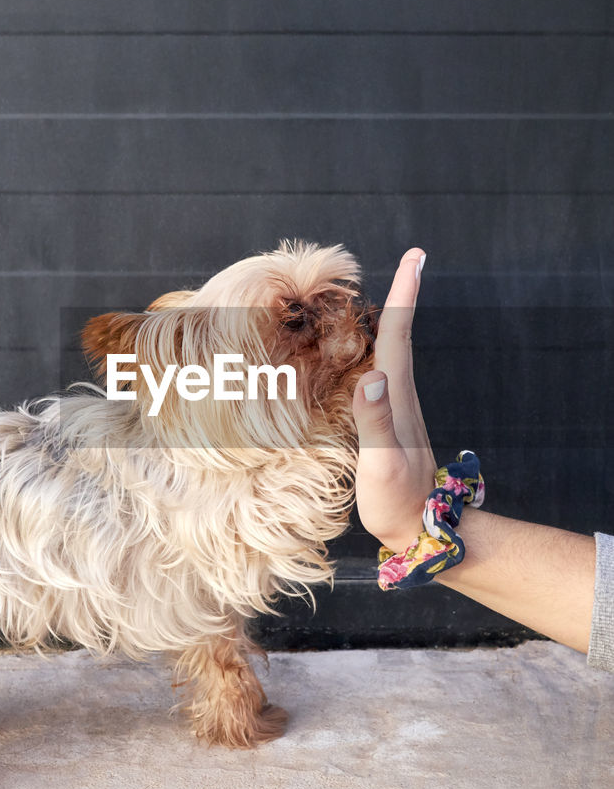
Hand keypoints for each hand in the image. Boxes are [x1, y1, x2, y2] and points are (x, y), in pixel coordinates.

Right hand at [353, 248, 435, 553]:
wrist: (421, 530)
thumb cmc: (396, 502)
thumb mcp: (382, 465)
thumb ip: (375, 422)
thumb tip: (371, 377)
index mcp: (396, 399)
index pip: (398, 337)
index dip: (404, 296)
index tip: (415, 258)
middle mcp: (399, 396)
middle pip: (397, 335)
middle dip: (402, 295)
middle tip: (410, 258)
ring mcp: (395, 408)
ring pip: (391, 351)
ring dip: (391, 318)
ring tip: (389, 289)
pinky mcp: (388, 420)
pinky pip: (381, 371)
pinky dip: (377, 348)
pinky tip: (366, 349)